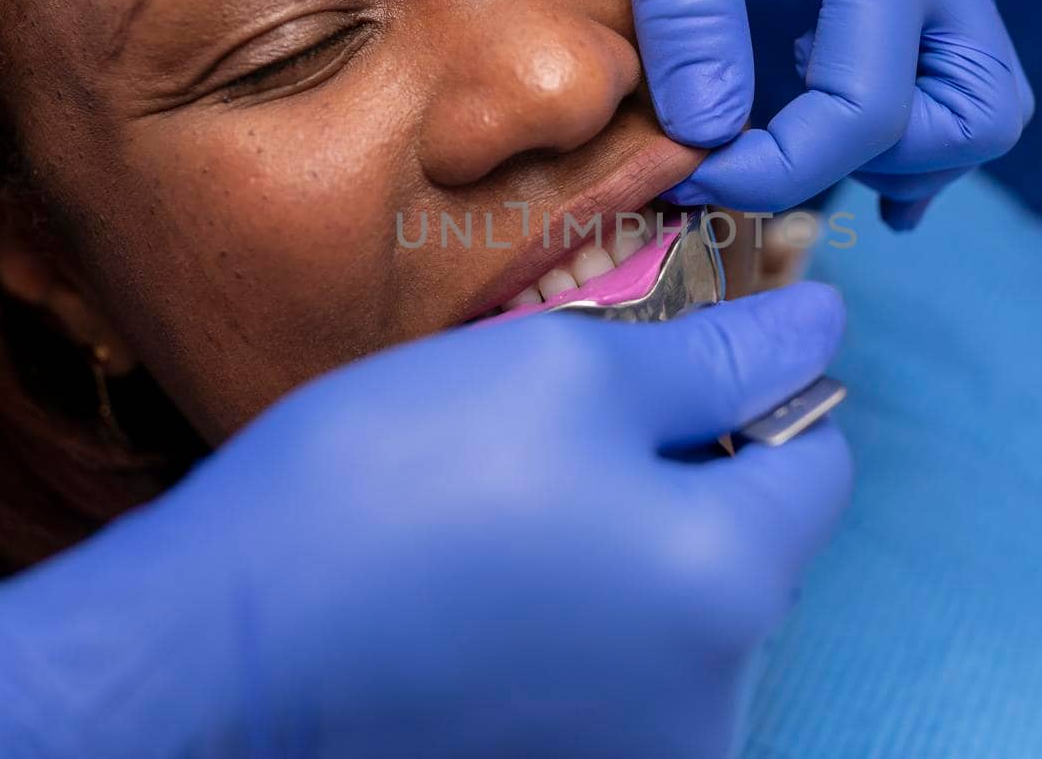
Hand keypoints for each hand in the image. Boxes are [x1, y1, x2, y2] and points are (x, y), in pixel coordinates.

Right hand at [0, 285, 850, 758]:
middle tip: (552, 437)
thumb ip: (722, 353)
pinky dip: (582, 617)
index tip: (655, 370)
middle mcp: (713, 698)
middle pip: (752, 545)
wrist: (218, 640)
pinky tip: (489, 586)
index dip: (749, 392)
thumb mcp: (569, 370)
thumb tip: (822, 326)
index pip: (817, 463)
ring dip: (628, 549)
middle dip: (683, 477)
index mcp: (729, 583)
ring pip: (684, 607)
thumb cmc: (391, 480)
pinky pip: (623, 668)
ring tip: (505, 516)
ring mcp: (642, 752)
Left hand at [576, 0, 1032, 226]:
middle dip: (871, 167)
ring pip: (977, 106)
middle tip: (756, 162)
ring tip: (780, 151)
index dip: (781, 169)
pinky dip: (897, 130)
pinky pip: (941, 80)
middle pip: (979, 117)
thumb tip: (707, 135)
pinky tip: (814, 141)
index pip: (874, 108)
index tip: (685, 173)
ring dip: (898, 155)